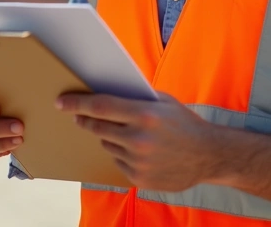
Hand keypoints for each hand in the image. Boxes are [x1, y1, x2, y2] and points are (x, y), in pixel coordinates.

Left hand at [58, 92, 215, 191]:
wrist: (209, 156)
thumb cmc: (184, 123)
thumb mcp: (163, 102)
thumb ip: (135, 98)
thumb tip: (102, 91)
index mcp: (145, 115)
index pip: (100, 107)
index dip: (77, 103)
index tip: (61, 102)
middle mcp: (139, 139)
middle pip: (97, 127)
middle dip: (85, 119)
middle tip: (78, 115)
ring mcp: (138, 161)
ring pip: (107, 144)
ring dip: (108, 137)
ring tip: (125, 132)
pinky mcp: (139, 178)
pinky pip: (118, 161)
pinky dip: (122, 154)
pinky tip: (139, 150)